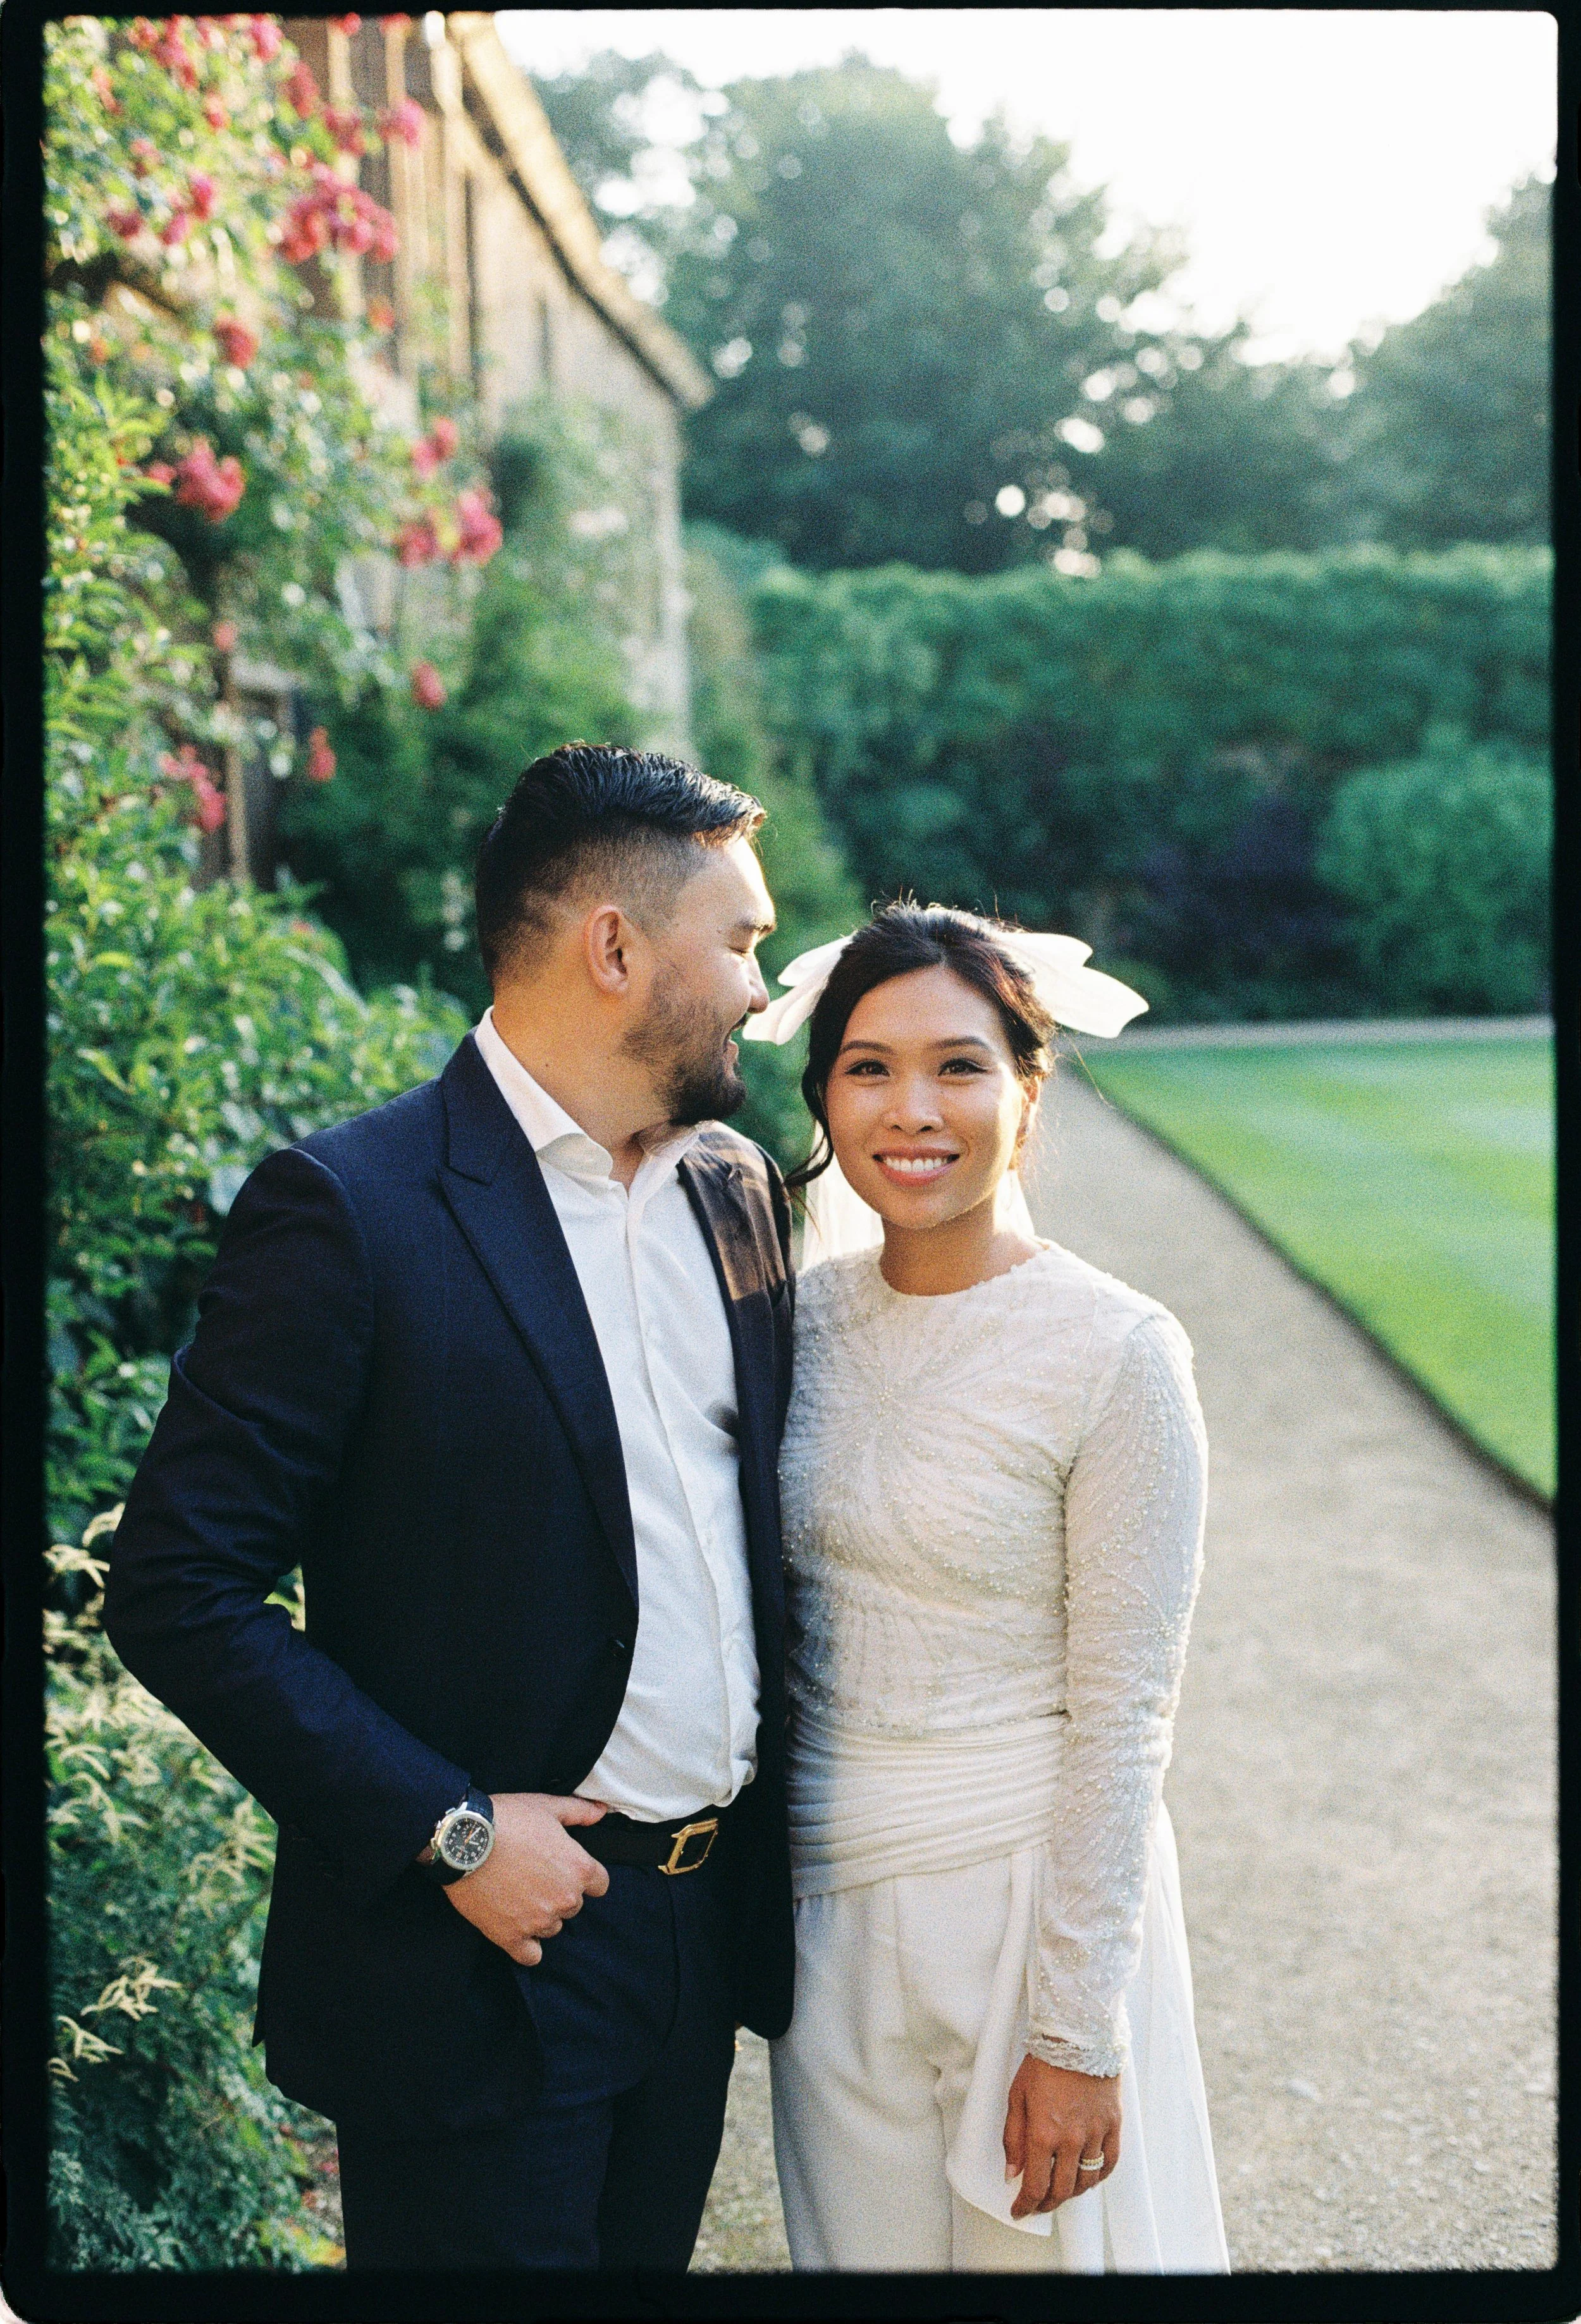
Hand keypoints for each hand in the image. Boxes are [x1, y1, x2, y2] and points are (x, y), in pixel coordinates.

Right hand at [441, 1792, 608, 1964]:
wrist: (463, 1839)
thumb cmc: (507, 1820)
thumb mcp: (546, 1806)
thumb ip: (579, 1811)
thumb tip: (601, 1811)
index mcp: (578, 1868)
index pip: (599, 1885)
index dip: (584, 1876)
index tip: (565, 1869)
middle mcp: (564, 1898)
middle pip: (573, 1906)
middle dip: (558, 1893)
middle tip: (534, 1876)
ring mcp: (538, 1920)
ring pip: (552, 1928)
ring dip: (541, 1916)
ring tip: (518, 1895)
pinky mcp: (511, 1936)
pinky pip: (531, 1955)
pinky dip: (527, 1946)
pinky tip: (518, 1931)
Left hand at [1003, 2053, 1120, 2217]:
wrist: (1077, 2036)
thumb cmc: (1045, 2063)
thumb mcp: (1017, 2097)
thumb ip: (1013, 2138)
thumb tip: (1012, 2171)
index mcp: (1043, 2134)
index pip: (1035, 2185)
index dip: (1026, 2205)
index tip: (1019, 2211)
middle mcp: (1071, 2140)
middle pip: (1061, 2190)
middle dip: (1046, 2203)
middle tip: (1037, 2205)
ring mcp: (1095, 2134)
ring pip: (1085, 2181)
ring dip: (1071, 2193)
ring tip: (1060, 2192)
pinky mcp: (1113, 2125)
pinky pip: (1109, 2163)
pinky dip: (1098, 2177)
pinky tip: (1088, 2178)